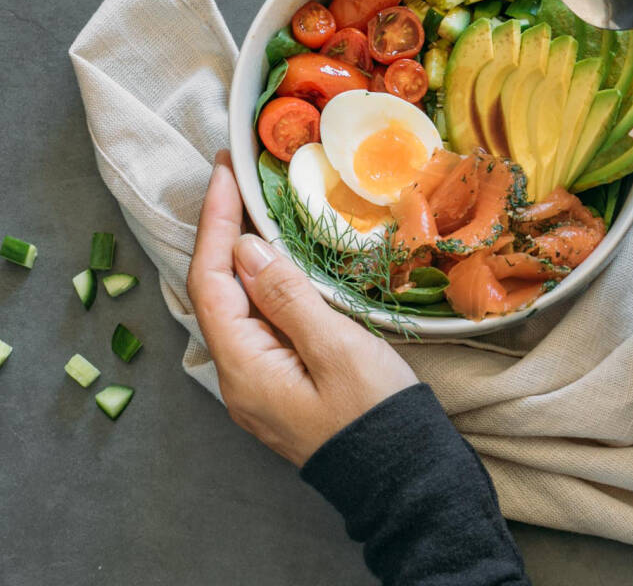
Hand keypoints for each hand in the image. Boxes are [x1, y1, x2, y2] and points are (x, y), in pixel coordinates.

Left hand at [187, 152, 417, 465]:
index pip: (211, 281)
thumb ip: (288, 298)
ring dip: (240, 257)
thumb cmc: (375, 414)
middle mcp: (238, 377)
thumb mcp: (337, 349)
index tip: (223, 173)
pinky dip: (262, 284)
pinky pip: (258, 324)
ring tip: (251, 208)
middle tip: (234, 180)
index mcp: (244, 368)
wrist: (403, 476)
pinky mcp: (281, 385)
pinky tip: (276, 264)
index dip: (215, 223)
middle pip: (216, 292)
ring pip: (237, 307)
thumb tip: (248, 250)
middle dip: (222, 233)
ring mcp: (258, 384)